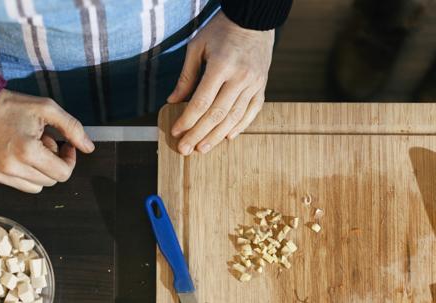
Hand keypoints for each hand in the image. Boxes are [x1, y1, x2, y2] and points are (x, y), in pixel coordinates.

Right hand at [0, 90, 94, 192]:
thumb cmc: (11, 105)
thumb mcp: (47, 109)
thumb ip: (72, 128)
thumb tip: (88, 148)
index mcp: (28, 151)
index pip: (62, 174)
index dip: (69, 160)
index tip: (65, 146)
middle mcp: (12, 167)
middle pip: (50, 181)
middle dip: (53, 164)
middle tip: (45, 142)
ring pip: (35, 187)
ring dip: (39, 171)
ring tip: (30, 148)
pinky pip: (18, 184)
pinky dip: (24, 173)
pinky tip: (17, 153)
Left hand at [167, 12, 273, 154]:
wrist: (253, 20)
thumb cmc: (221, 31)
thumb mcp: (197, 47)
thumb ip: (186, 76)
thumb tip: (173, 100)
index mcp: (221, 66)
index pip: (201, 102)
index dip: (187, 120)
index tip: (176, 132)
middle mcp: (240, 77)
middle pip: (217, 114)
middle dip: (199, 134)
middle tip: (186, 150)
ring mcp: (254, 83)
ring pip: (234, 117)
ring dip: (217, 136)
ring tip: (202, 148)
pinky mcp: (262, 86)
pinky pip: (252, 112)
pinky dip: (240, 126)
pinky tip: (227, 137)